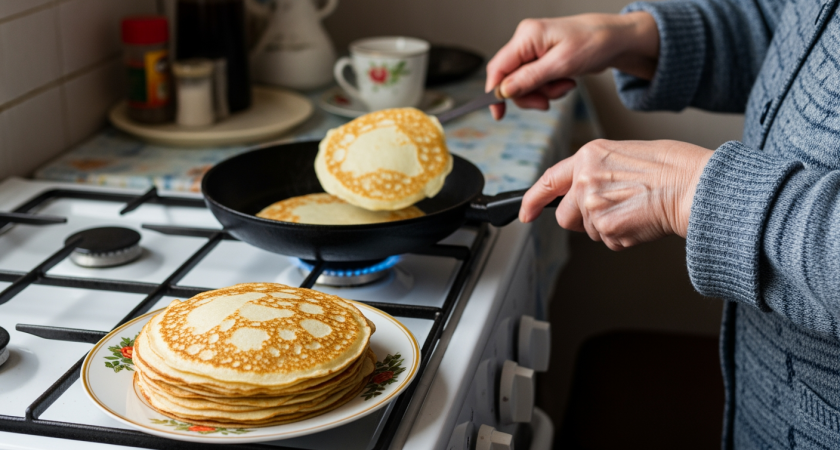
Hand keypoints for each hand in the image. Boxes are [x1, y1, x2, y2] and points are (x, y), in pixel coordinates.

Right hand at [485, 12, 658, 118]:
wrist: (616, 39)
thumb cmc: (594, 43)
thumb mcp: (561, 65)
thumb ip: (530, 78)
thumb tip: (504, 91)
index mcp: (527, 36)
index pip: (498, 67)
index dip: (495, 92)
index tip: (498, 113)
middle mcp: (526, 41)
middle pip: (510, 79)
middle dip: (529, 94)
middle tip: (547, 102)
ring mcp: (534, 50)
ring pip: (524, 83)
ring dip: (544, 92)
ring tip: (565, 86)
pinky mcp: (542, 59)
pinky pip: (537, 81)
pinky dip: (550, 88)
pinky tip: (565, 82)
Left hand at [520, 139, 712, 250]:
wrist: (693, 185)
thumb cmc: (671, 167)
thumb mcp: (625, 154)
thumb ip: (597, 171)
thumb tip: (585, 190)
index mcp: (588, 156)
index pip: (548, 180)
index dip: (532, 200)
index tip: (526, 212)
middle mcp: (584, 179)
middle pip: (566, 216)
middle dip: (582, 220)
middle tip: (612, 211)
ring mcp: (593, 205)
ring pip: (589, 231)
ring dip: (607, 227)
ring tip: (635, 210)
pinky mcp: (606, 227)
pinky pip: (608, 241)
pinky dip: (622, 237)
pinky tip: (640, 220)